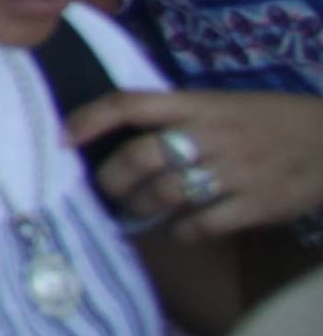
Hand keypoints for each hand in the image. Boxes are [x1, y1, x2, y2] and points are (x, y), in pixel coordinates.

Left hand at [63, 84, 322, 241]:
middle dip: (112, 179)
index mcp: (200, 105)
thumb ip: (179, 117)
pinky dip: (181, 231)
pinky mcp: (258, 204)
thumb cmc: (272, 121)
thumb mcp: (225, 105)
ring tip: (135, 211)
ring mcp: (236, 170)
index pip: (131, 103)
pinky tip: (177, 230)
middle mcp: (212, 134)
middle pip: (141, 156)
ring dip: (140, 207)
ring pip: (166, 193)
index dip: (91, 119)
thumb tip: (123, 138)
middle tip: (106, 189)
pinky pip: (203, 224)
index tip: (63, 137)